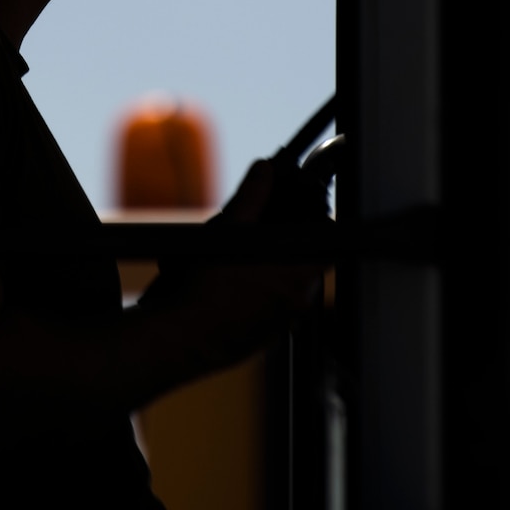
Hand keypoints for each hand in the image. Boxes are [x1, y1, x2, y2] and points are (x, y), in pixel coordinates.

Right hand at [148, 158, 324, 324]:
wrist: (181, 339)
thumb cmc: (205, 285)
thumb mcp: (228, 231)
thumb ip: (252, 197)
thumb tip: (264, 170)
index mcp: (299, 273)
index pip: (328, 242)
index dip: (315, 223)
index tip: (298, 214)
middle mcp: (299, 302)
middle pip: (308, 262)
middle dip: (287, 244)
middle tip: (258, 232)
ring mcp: (283, 324)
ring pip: (290, 287)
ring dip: (273, 270)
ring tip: (239, 260)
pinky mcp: (265, 339)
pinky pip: (273, 309)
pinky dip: (260, 295)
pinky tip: (230, 286)